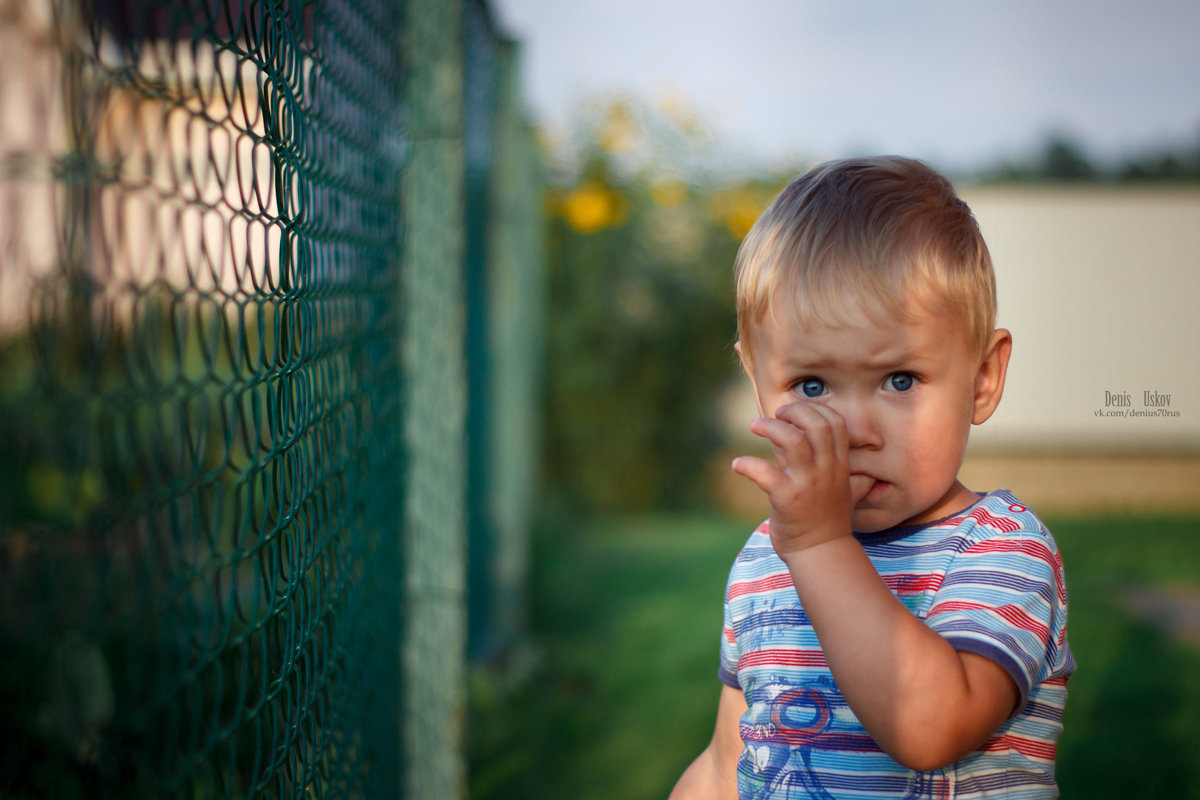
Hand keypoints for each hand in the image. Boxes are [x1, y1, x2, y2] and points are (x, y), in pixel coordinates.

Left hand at [731, 401, 872, 561]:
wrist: (820, 553)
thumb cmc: (827, 522)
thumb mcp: (842, 492)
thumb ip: (840, 473)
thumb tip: (845, 461)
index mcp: (840, 466)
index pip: (835, 423)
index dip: (814, 408)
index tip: (794, 411)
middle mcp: (826, 471)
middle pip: (816, 425)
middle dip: (794, 412)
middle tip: (776, 415)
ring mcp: (807, 484)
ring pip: (792, 441)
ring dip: (770, 427)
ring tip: (755, 426)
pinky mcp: (786, 499)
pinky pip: (765, 473)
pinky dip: (747, 464)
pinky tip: (737, 464)